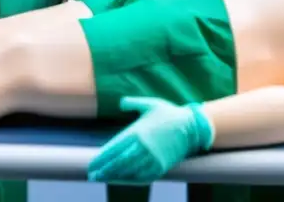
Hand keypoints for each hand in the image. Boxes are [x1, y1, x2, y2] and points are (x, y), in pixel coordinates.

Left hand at [87, 96, 213, 184]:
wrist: (191, 126)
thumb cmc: (169, 113)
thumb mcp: (151, 104)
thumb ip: (133, 103)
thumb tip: (121, 102)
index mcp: (137, 131)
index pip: (114, 148)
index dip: (101, 158)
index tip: (91, 164)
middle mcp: (143, 146)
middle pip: (118, 162)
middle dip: (104, 170)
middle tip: (92, 175)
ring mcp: (152, 158)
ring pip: (129, 171)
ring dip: (114, 176)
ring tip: (103, 178)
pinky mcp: (160, 166)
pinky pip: (142, 176)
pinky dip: (130, 180)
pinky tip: (122, 180)